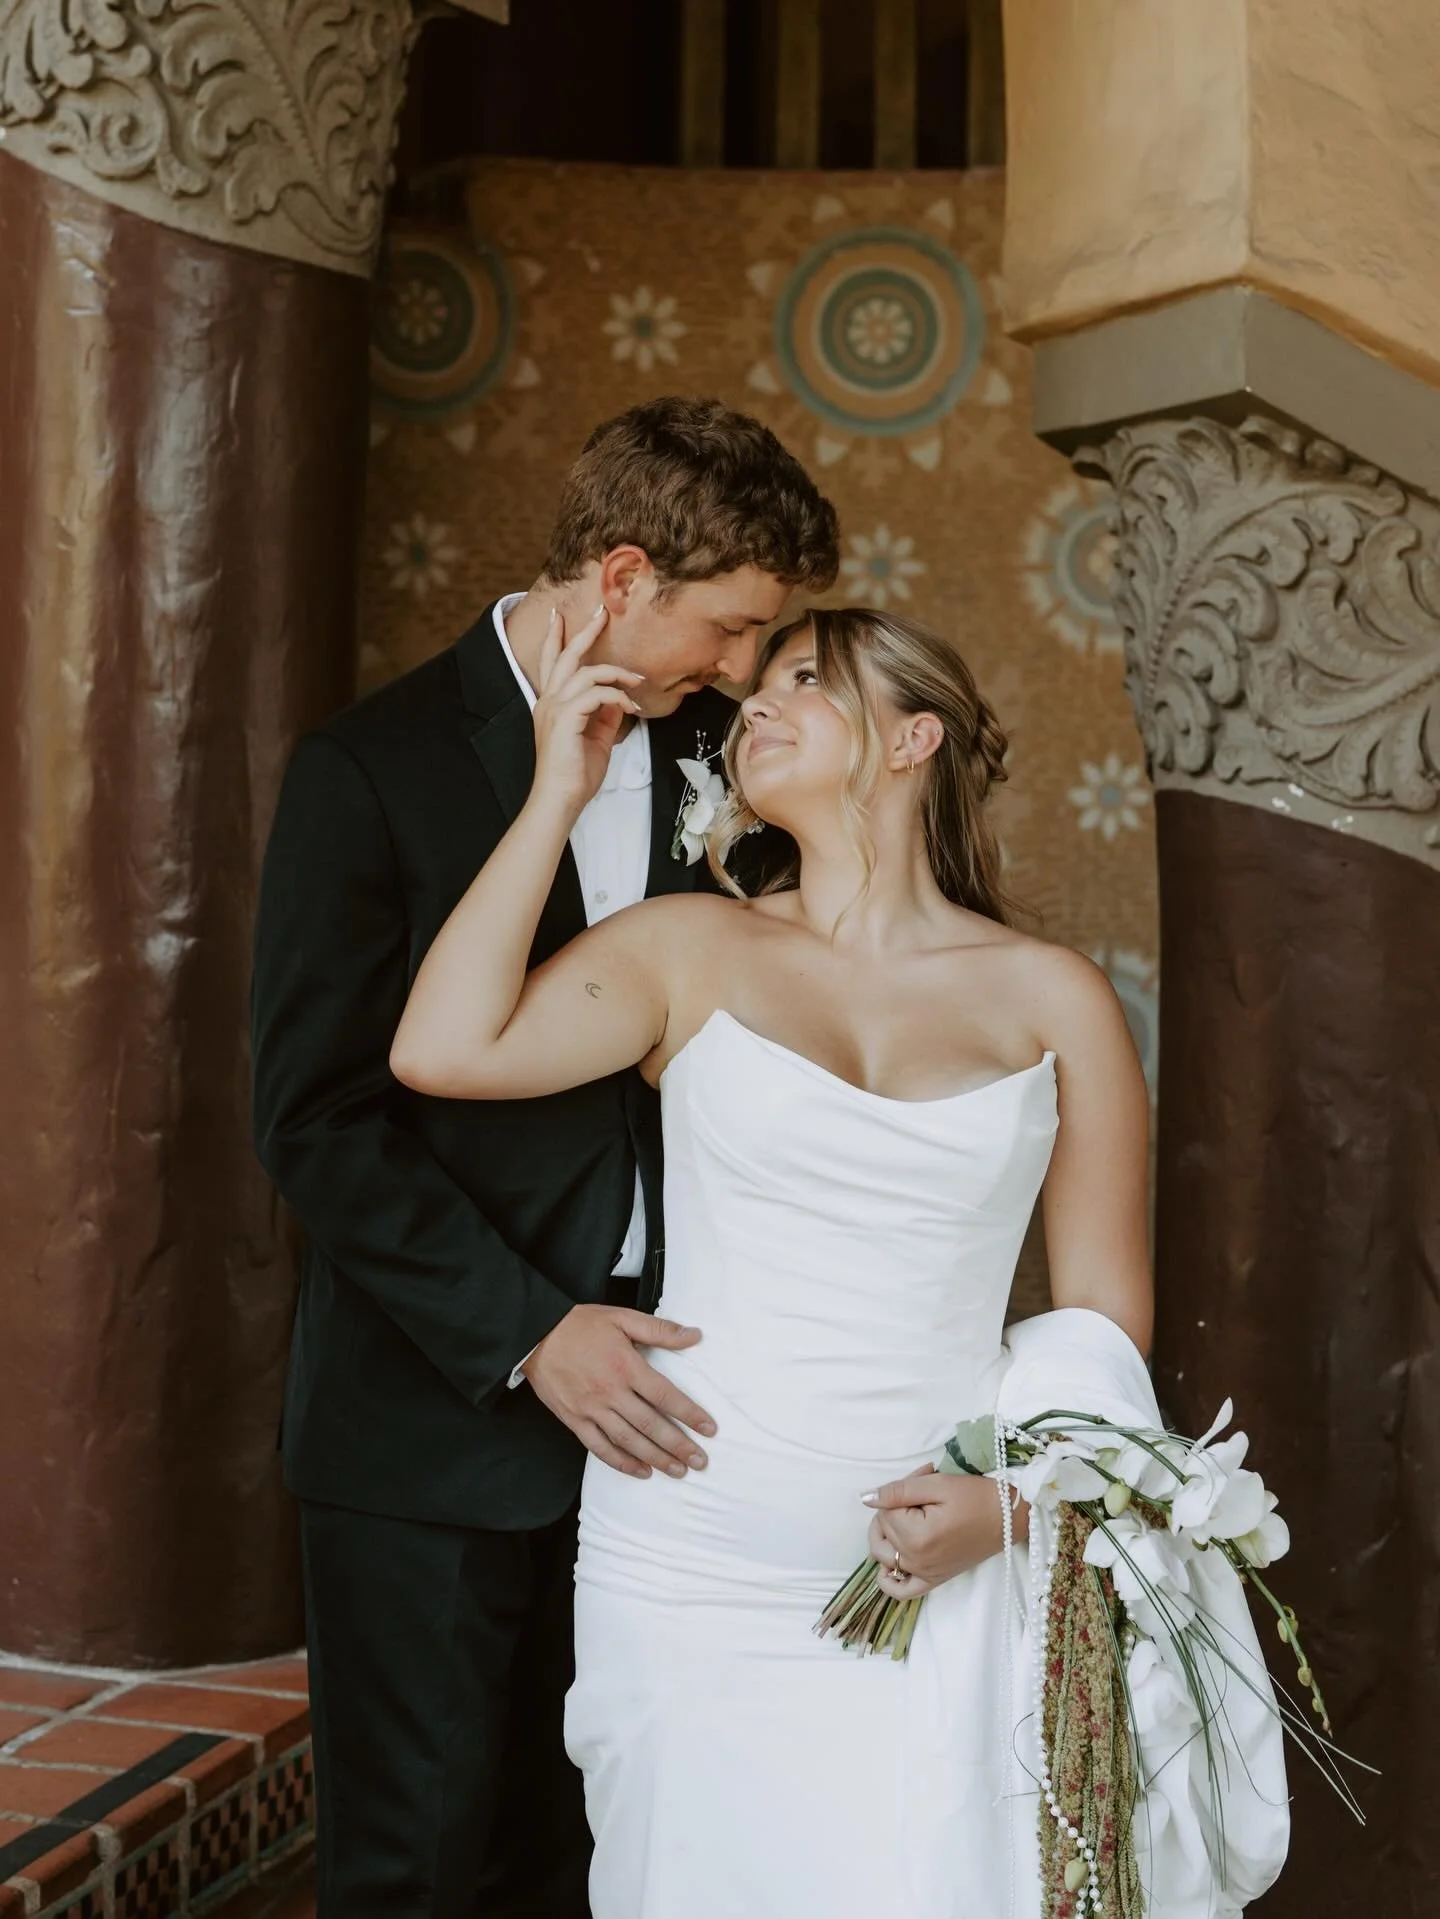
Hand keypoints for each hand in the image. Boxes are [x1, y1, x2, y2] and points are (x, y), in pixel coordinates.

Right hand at [522, 1304, 716, 1479]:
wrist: (535, 1335)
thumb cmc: (580, 1325)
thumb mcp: (622, 1317)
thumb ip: (659, 1329)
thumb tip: (694, 1336)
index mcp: (626, 1366)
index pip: (665, 1395)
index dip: (690, 1413)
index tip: (709, 1429)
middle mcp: (611, 1392)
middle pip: (650, 1424)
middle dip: (678, 1445)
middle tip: (700, 1460)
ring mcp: (591, 1409)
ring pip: (628, 1440)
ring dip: (655, 1458)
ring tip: (677, 1470)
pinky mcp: (575, 1420)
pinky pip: (600, 1448)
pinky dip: (621, 1462)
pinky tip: (640, 1471)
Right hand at [531, 603, 642, 815]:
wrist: (561, 799)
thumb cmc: (576, 774)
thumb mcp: (597, 737)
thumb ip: (606, 714)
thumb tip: (621, 696)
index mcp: (551, 704)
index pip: (552, 663)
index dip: (557, 638)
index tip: (562, 616)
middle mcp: (548, 701)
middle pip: (565, 655)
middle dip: (584, 631)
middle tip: (601, 611)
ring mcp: (554, 707)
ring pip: (586, 671)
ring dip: (617, 672)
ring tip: (638, 679)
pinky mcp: (566, 717)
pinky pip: (598, 694)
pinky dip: (618, 696)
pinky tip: (632, 706)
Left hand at [861, 1464, 1030, 1598]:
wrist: (1008, 1517)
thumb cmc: (976, 1497)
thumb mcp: (936, 1485)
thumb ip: (897, 1491)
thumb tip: (865, 1498)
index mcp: (917, 1537)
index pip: (885, 1510)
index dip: (900, 1490)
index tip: (923, 1477)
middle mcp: (917, 1561)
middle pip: (881, 1530)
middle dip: (893, 1507)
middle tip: (919, 1492)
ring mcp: (925, 1574)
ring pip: (883, 1555)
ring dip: (887, 1533)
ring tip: (908, 1515)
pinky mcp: (934, 1580)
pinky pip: (902, 1591)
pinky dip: (889, 1580)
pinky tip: (889, 1563)